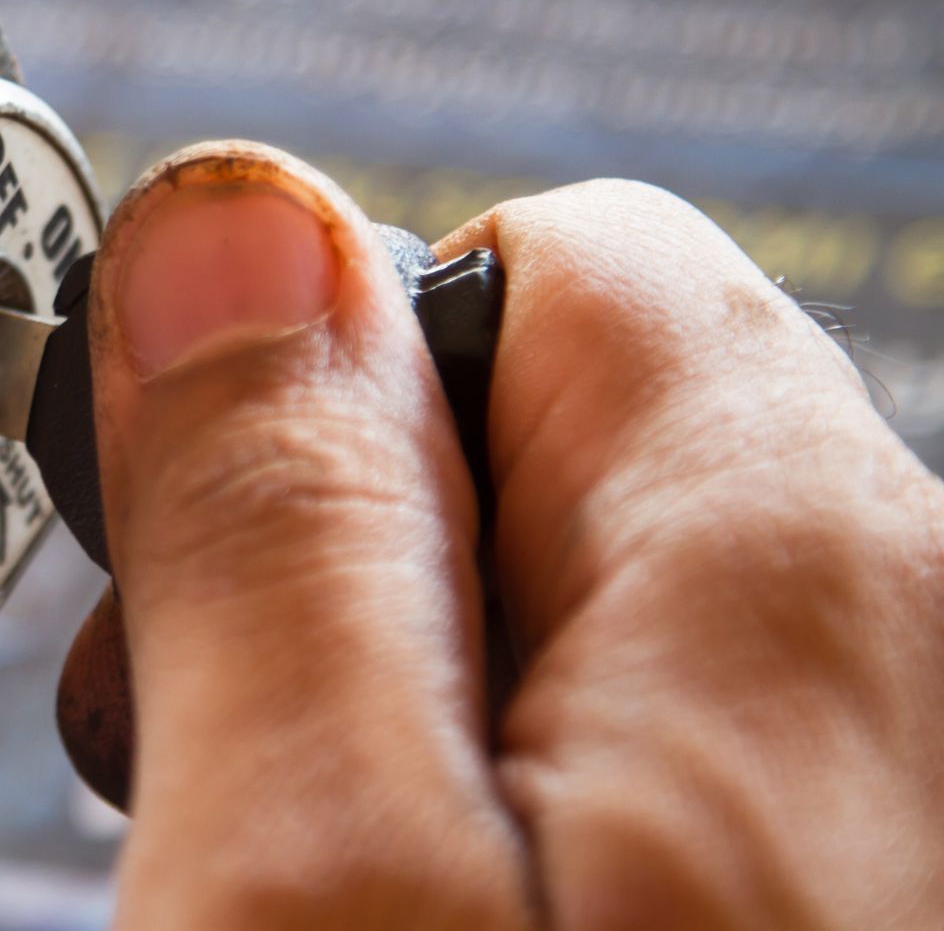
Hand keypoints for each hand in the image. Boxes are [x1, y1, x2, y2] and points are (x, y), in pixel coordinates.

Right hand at [57, 144, 943, 926]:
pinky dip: (492, 822)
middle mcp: (897, 651)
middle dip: (348, 572)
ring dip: (403, 719)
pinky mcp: (818, 881)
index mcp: (792, 574)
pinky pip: (625, 758)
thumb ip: (274, 520)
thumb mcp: (316, 885)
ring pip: (570, 615)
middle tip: (280, 812)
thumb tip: (230, 230)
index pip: (536, 252)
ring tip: (355, 909)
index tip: (215, 568)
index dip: (315, 382)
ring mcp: (872, 784)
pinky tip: (436, 930)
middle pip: (547, 439)